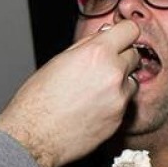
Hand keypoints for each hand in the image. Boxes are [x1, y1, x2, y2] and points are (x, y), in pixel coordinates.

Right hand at [0, 20, 139, 166]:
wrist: (33, 137)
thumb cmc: (37, 100)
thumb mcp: (58, 61)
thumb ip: (87, 45)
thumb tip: (105, 35)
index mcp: (97, 54)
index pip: (130, 30)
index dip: (123, 33)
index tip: (119, 38)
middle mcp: (113, 74)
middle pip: (134, 55)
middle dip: (120, 58)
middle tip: (100, 67)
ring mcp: (119, 98)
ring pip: (132, 81)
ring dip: (119, 82)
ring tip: (93, 91)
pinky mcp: (119, 119)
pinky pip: (124, 104)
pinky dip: (113, 103)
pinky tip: (91, 108)